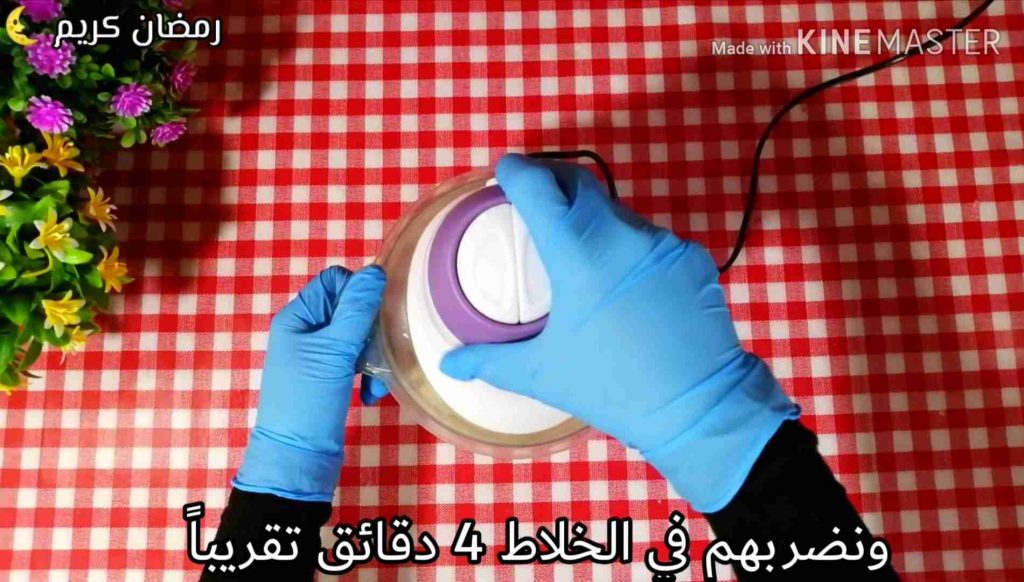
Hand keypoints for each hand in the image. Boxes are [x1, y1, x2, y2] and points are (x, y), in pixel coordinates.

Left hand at [233, 265, 385, 501]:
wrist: (298, 458)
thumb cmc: (310, 399)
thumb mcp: (335, 351)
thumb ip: (356, 310)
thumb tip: (376, 272)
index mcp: (297, 318)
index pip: (334, 281)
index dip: (359, 290)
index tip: (381, 311)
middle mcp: (305, 332)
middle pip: (348, 308)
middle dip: (370, 327)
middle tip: (385, 346)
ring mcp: (316, 357)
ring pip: (356, 337)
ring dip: (373, 354)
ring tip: (380, 378)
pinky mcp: (329, 379)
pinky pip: (355, 362)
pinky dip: (368, 375)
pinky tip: (374, 395)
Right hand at [441, 154, 798, 511]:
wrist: (700, 407)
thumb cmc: (613, 388)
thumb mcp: (544, 374)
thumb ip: (491, 362)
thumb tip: (449, 364)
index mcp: (580, 254)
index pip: (540, 186)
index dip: (518, 172)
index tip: (506, 172)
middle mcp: (622, 235)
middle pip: (579, 183)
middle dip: (551, 181)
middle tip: (532, 196)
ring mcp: (663, 243)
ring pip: (616, 211)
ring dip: (591, 217)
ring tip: (576, 246)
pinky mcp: (691, 256)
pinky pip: (648, 237)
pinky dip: (626, 245)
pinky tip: (620, 278)